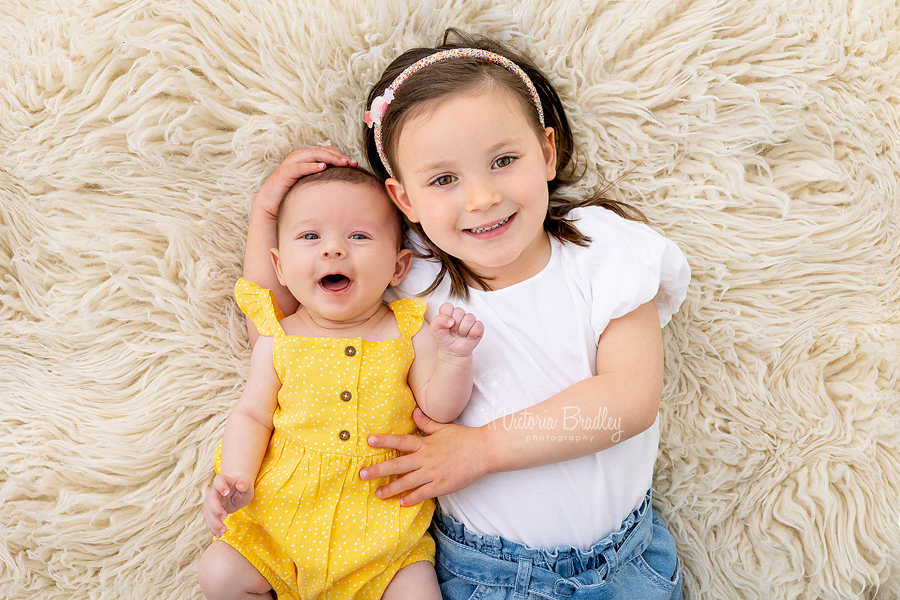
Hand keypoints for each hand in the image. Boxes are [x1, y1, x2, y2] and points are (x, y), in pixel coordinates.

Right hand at [202, 474, 253, 536]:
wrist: (237, 491)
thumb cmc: (243, 487)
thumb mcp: (247, 485)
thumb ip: (245, 484)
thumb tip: (240, 486)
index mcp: (224, 481)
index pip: (219, 480)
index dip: (220, 486)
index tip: (226, 492)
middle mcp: (215, 491)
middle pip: (210, 500)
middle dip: (215, 509)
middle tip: (224, 517)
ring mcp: (211, 502)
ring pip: (207, 512)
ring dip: (213, 523)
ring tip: (223, 531)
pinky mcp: (211, 512)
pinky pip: (208, 520)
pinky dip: (212, 528)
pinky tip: (218, 534)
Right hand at [252, 147, 357, 217]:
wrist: (272, 205)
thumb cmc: (294, 195)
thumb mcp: (312, 186)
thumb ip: (325, 181)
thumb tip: (345, 184)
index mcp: (307, 159)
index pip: (326, 151)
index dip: (340, 154)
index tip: (354, 163)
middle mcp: (299, 157)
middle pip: (321, 150)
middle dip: (338, 155)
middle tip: (351, 163)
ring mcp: (291, 163)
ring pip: (312, 155)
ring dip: (328, 158)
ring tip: (342, 163)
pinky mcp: (284, 173)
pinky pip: (299, 167)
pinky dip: (311, 165)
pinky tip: (323, 167)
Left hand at [359, 408, 489, 505]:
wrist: (485, 451)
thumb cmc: (465, 438)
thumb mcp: (444, 428)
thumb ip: (427, 422)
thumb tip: (414, 413)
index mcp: (426, 443)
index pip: (401, 442)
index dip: (385, 440)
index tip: (369, 441)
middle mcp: (426, 459)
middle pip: (398, 465)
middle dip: (379, 469)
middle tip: (362, 474)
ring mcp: (433, 473)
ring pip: (407, 482)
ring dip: (391, 488)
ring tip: (378, 493)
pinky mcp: (442, 485)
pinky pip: (423, 494)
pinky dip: (411, 498)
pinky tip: (401, 503)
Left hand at [429, 303, 483, 357]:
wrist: (452, 351)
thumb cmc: (444, 339)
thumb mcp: (434, 329)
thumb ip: (438, 320)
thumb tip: (450, 320)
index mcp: (448, 312)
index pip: (448, 306)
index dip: (446, 316)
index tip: (445, 325)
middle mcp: (460, 314)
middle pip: (459, 311)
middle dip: (455, 325)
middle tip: (453, 331)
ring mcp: (470, 320)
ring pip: (469, 317)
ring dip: (463, 330)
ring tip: (460, 334)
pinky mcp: (478, 327)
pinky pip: (478, 326)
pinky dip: (472, 333)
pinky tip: (468, 336)